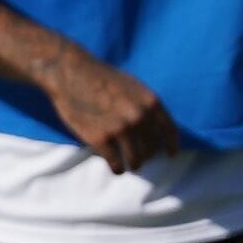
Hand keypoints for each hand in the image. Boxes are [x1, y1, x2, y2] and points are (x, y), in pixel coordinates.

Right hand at [48, 55, 176, 173]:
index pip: (169, 131)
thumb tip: (156, 128)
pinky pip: (116, 163)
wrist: (71, 74)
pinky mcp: (100, 138)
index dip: (172, 145)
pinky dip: (117, 169)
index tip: (170, 155)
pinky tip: (116, 168)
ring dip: (134, 165)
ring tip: (130, 166)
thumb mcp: (133, 86)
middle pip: (152, 148)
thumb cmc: (101, 78)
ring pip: (136, 159)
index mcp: (151, 102)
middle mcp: (139, 117)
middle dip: (147, 155)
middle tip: (140, 158)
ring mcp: (120, 128)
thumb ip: (146, 105)